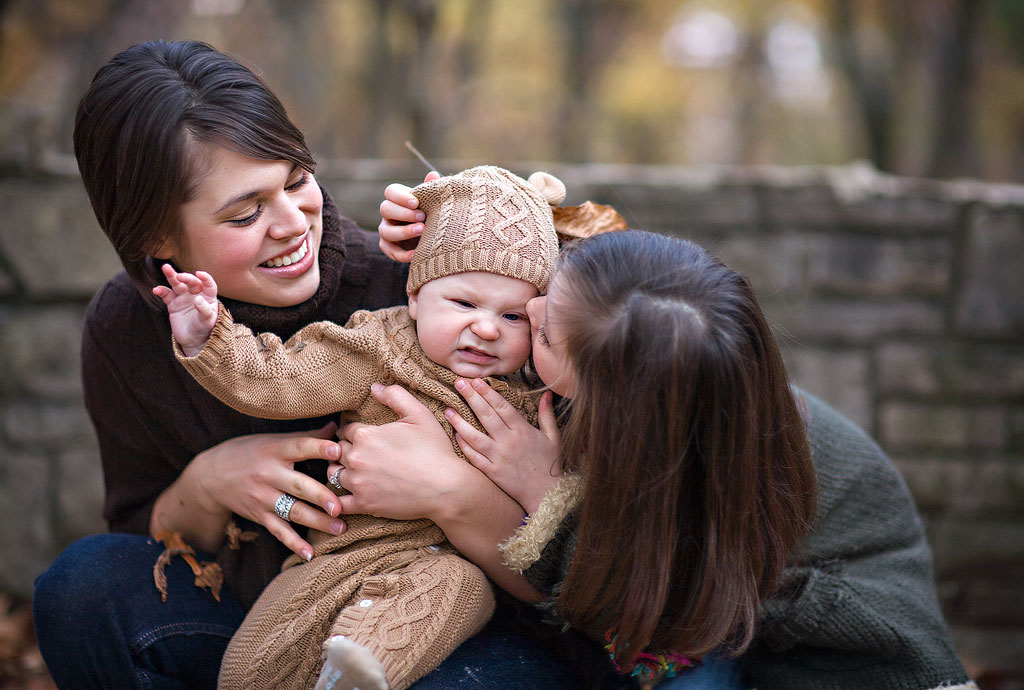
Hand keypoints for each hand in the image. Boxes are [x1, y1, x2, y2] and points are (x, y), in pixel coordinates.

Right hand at [152, 263, 217, 355]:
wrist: (193, 340)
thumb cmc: (204, 329)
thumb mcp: (208, 321)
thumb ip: (204, 310)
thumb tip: (198, 299)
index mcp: (208, 297)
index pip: (209, 284)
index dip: (206, 278)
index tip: (199, 274)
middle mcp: (196, 294)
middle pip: (191, 282)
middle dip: (186, 277)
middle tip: (179, 276)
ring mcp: (184, 298)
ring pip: (177, 284)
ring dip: (172, 276)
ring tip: (165, 268)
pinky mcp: (173, 304)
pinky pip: (166, 295)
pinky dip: (161, 291)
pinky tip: (156, 290)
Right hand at [182, 423, 345, 560]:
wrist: (209, 476)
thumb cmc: (248, 452)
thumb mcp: (272, 441)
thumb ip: (305, 437)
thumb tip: (335, 428)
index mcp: (276, 451)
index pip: (299, 447)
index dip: (318, 447)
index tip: (337, 449)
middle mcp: (270, 475)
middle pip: (298, 485)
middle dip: (320, 496)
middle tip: (340, 507)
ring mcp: (264, 497)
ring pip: (293, 511)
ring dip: (317, 522)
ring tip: (340, 529)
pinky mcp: (259, 515)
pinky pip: (279, 531)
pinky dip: (294, 543)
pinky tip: (310, 554)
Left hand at [328, 383, 473, 521]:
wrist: (446, 487)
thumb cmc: (434, 449)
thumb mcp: (419, 414)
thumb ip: (395, 396)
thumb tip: (374, 388)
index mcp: (366, 435)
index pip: (347, 430)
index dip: (356, 432)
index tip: (365, 437)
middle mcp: (356, 458)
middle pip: (337, 451)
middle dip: (348, 450)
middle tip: (362, 454)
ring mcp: (358, 483)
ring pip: (334, 474)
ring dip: (342, 471)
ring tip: (356, 472)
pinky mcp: (364, 504)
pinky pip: (339, 503)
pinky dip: (337, 501)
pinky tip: (344, 497)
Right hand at [377, 170, 440, 262]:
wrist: (434, 236)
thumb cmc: (432, 214)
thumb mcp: (433, 203)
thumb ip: (431, 191)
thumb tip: (433, 175)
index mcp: (398, 198)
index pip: (390, 192)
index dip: (400, 197)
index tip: (416, 203)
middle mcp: (389, 213)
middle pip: (385, 209)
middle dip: (404, 213)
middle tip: (422, 217)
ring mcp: (386, 230)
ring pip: (385, 231)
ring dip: (403, 232)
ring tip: (422, 231)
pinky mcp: (388, 246)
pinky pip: (389, 250)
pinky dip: (401, 254)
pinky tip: (415, 254)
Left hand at [446, 378, 560, 514]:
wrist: (548, 494)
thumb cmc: (550, 465)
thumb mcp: (554, 437)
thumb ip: (547, 415)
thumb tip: (547, 395)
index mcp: (523, 430)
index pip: (501, 406)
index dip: (488, 392)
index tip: (476, 380)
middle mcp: (508, 441)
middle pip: (486, 415)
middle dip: (471, 397)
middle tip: (459, 383)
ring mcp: (498, 457)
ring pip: (474, 436)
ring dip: (459, 421)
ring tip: (448, 409)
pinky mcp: (492, 472)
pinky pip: (474, 457)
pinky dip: (464, 445)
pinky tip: (455, 434)